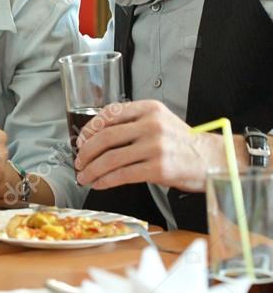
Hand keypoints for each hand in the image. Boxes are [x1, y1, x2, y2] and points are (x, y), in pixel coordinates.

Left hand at [75, 99, 223, 192]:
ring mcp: (155, 147)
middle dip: (86, 152)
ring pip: (111, 158)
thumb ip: (132, 123)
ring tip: (84, 176)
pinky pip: (122, 175)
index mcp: (149, 108)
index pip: (109, 114)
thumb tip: (96, 137)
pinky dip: (105, 181)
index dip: (89, 129)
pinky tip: (98, 184)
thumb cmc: (182, 143)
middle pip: (105, 137)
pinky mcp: (159, 168)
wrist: (214, 159)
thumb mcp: (159, 121)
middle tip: (78, 161)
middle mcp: (151, 125)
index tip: (81, 140)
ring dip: (92, 169)